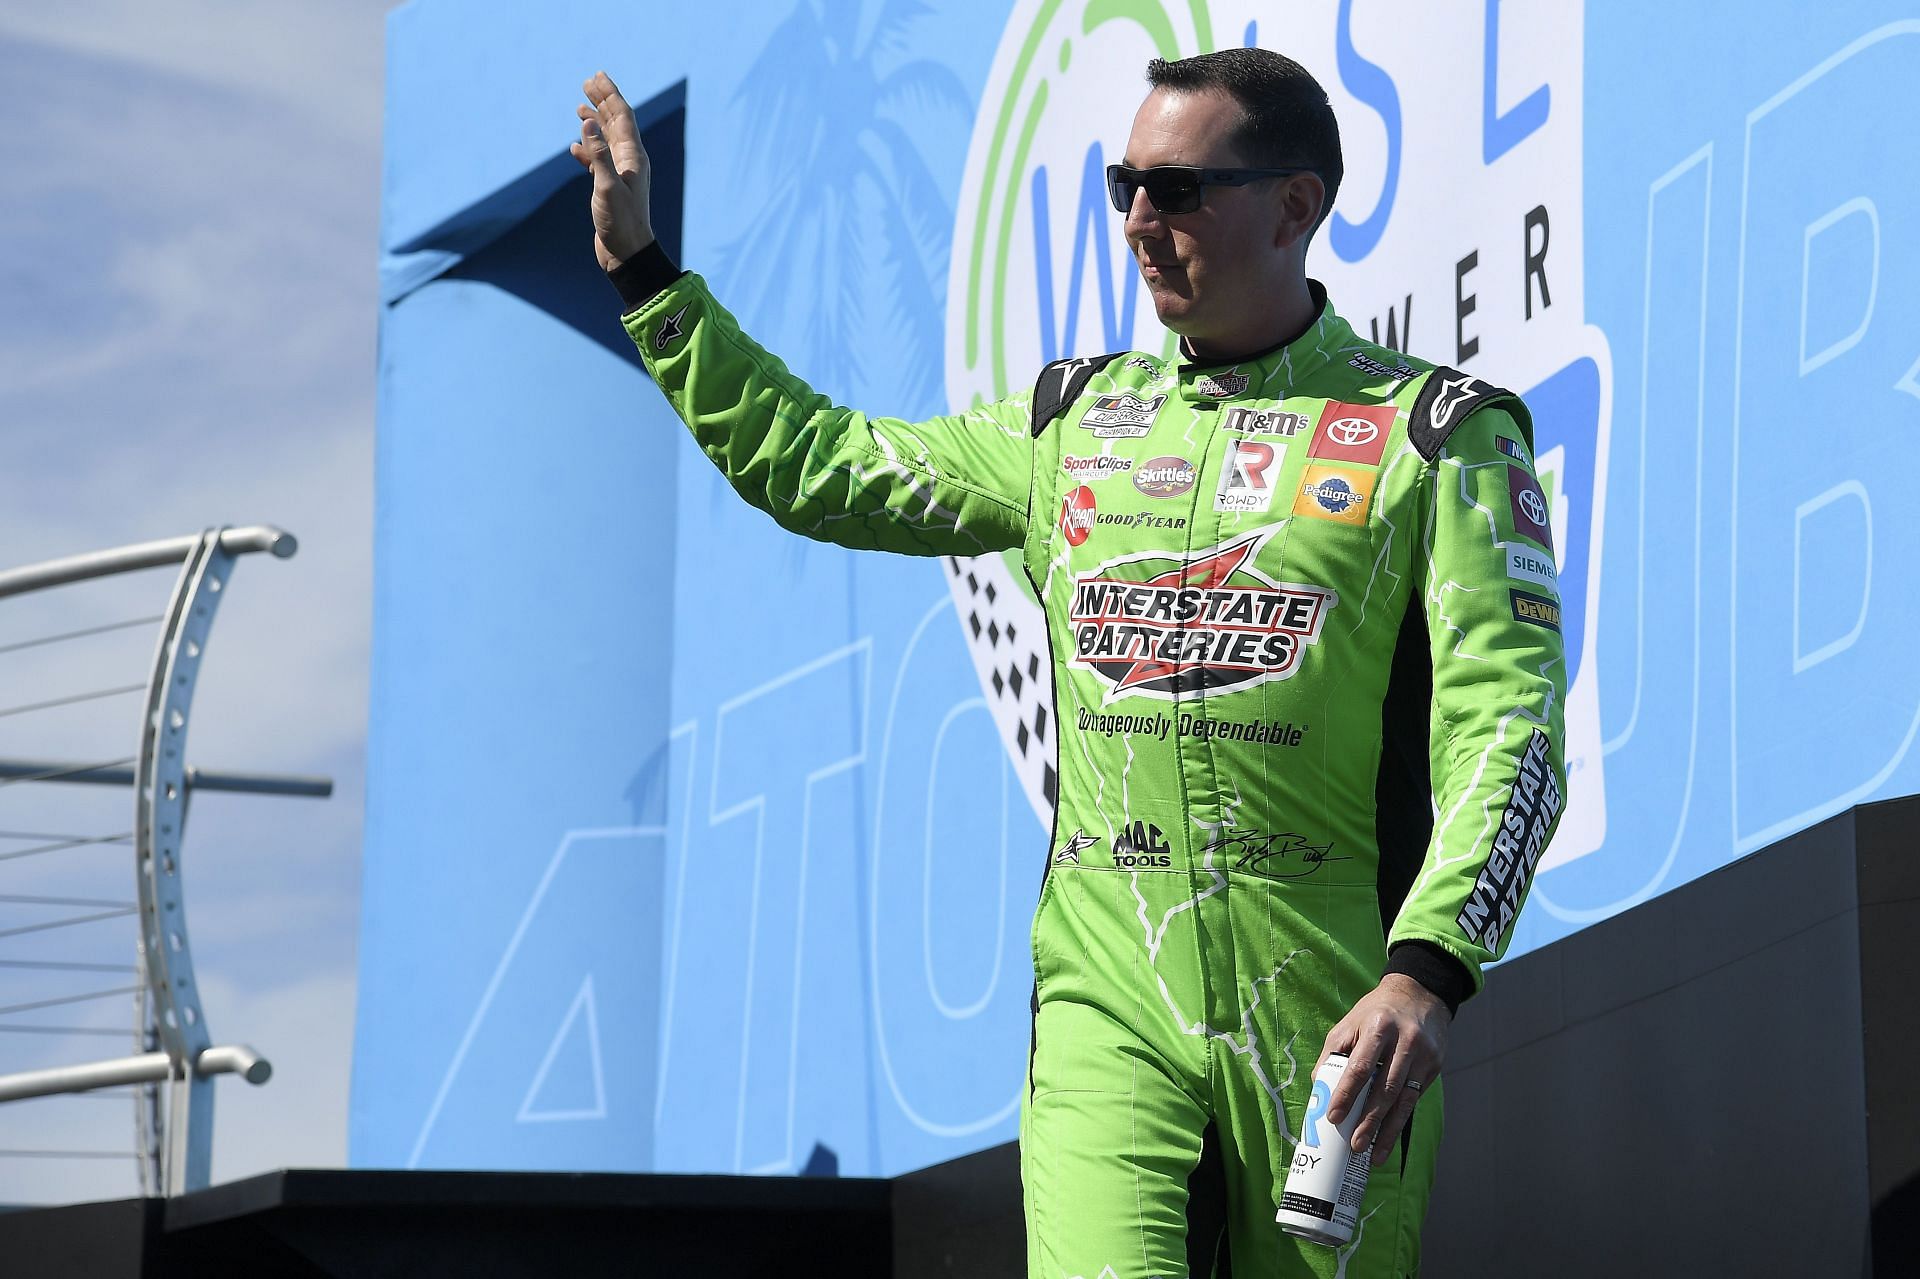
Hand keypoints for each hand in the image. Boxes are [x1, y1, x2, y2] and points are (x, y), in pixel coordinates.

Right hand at [568, 71, 654, 271]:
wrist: (627, 254)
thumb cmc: (621, 224)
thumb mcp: (607, 187)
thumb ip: (599, 154)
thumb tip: (588, 121)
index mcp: (633, 158)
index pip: (622, 117)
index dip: (610, 94)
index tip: (596, 76)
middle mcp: (629, 162)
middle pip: (616, 123)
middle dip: (602, 101)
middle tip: (587, 82)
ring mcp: (620, 175)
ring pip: (607, 140)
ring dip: (595, 122)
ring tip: (580, 106)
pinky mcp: (609, 189)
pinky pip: (599, 162)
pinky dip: (587, 150)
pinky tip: (575, 147)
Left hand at [1314, 973, 1448, 1158]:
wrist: (1420, 994)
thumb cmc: (1376, 1012)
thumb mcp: (1350, 1022)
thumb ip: (1333, 1053)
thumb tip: (1319, 1089)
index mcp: (1378, 1027)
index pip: (1360, 1066)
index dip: (1346, 1094)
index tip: (1334, 1117)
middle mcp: (1405, 1041)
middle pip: (1385, 1088)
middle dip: (1369, 1121)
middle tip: (1355, 1145)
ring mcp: (1424, 1055)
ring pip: (1404, 1099)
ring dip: (1388, 1130)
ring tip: (1374, 1154)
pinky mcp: (1434, 1066)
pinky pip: (1414, 1098)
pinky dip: (1401, 1120)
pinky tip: (1389, 1137)